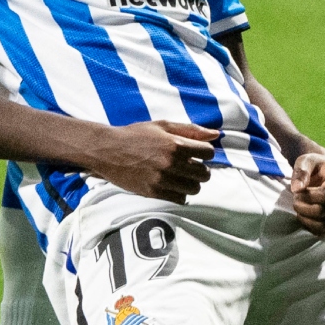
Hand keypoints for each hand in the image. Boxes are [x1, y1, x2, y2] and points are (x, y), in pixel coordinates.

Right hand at [90, 119, 217, 202]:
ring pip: (194, 189)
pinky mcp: (153, 192)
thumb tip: (216, 134)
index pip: (208, 153)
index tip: (198, 153)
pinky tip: (173, 185)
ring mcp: (162, 180)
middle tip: (191, 166)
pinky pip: (180, 199)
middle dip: (201, 169)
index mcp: (175, 144)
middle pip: (204, 173)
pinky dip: (180, 194)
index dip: (206, 152)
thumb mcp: (163, 125)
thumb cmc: (136, 135)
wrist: (108, 151)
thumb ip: (190, 130)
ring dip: (192, 183)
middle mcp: (171, 163)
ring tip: (182, 176)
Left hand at [289, 150, 324, 234]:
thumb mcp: (305, 161)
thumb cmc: (313, 166)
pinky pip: (324, 232)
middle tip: (295, 200)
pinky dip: (310, 227)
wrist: (323, 173)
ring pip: (324, 225)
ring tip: (299, 208)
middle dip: (303, 208)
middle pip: (322, 211)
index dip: (307, 197)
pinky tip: (305, 216)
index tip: (297, 192)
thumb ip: (300, 171)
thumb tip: (297, 189)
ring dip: (305, 219)